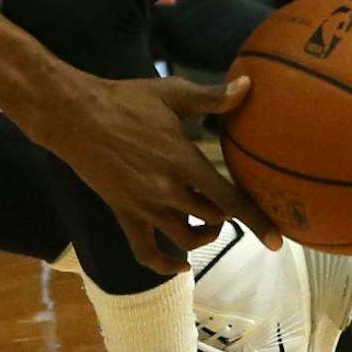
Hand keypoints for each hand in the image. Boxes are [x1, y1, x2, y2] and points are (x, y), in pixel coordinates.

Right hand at [17, 71, 277, 274]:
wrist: (73, 116)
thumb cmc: (124, 100)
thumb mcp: (171, 94)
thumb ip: (212, 97)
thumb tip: (248, 86)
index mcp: (183, 162)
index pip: (229, 200)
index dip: (257, 222)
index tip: (278, 241)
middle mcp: (166, 191)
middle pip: (211, 219)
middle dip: (228, 217)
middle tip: (232, 206)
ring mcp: (143, 206)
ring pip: (184, 240)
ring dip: (204, 238)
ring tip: (208, 225)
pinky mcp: (123, 214)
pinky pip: (145, 251)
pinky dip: (164, 265)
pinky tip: (179, 265)